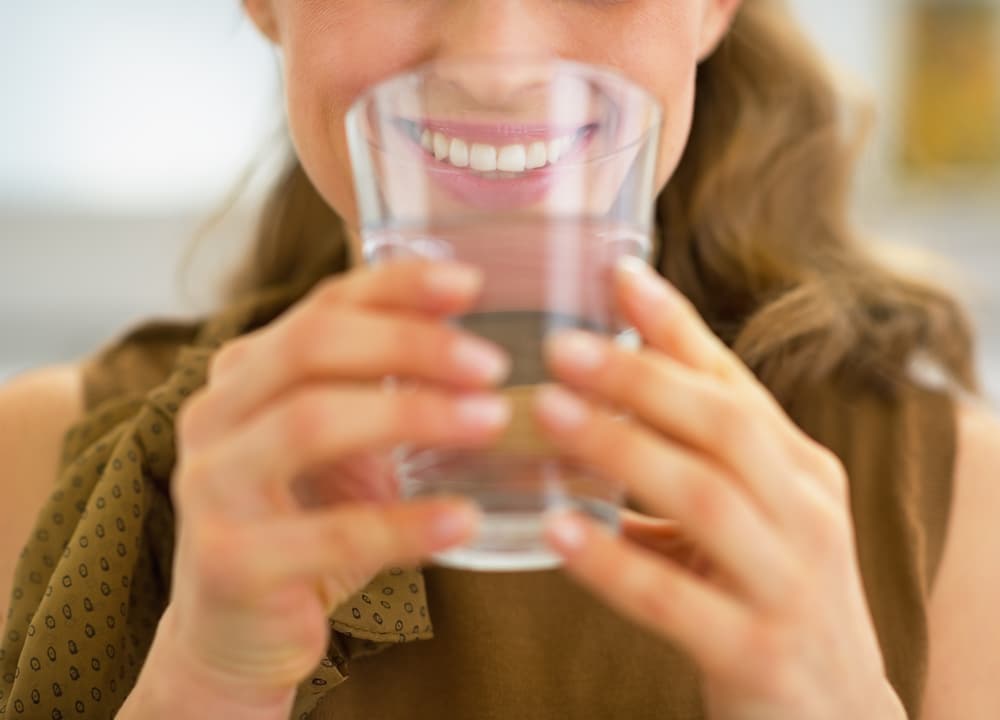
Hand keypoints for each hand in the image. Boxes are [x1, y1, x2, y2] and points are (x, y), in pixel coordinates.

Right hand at [134, 260, 512, 716]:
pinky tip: (464, 521)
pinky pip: (331, 533)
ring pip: (311, 422)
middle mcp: (214, 415)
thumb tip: (472, 338)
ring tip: (490, 422)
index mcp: (244, 373)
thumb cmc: (303, 523)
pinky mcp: (230, 563)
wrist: (237, 635)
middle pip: (311, 346)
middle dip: (411, 344)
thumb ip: (379, 387)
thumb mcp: (339, 445)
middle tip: (492, 365)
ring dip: (413, 415)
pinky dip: (407, 524)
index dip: (397, 286)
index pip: (322, 305)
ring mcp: (212, 488)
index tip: (473, 284)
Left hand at [533, 257, 905, 718]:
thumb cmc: (775, 593)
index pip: (734, 382)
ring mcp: (789, 583)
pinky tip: (555, 531)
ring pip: (702, 497)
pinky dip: (612, 560)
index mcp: (799, 470)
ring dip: (620, 449)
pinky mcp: (756, 653)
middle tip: (563, 345)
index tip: (617, 273)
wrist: (838, 716)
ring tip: (548, 414)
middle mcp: (806, 513)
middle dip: (641, 378)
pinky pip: (673, 599)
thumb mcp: (753, 514)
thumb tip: (604, 393)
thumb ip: (695, 456)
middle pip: (723, 425)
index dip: (675, 326)